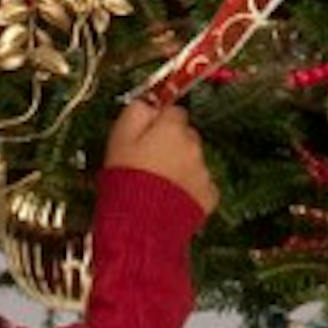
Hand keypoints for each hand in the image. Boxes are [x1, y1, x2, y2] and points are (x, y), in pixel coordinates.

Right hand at [104, 97, 217, 219]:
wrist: (139, 225)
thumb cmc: (125, 182)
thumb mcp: (119, 137)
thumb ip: (135, 112)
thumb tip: (147, 103)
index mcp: (172, 129)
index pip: (173, 111)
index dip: (158, 122)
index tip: (148, 132)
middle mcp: (193, 147)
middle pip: (185, 135)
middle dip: (171, 144)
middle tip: (148, 161)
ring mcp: (202, 172)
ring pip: (193, 161)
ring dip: (179, 167)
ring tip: (155, 184)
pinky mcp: (208, 196)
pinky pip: (200, 185)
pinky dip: (188, 189)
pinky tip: (169, 197)